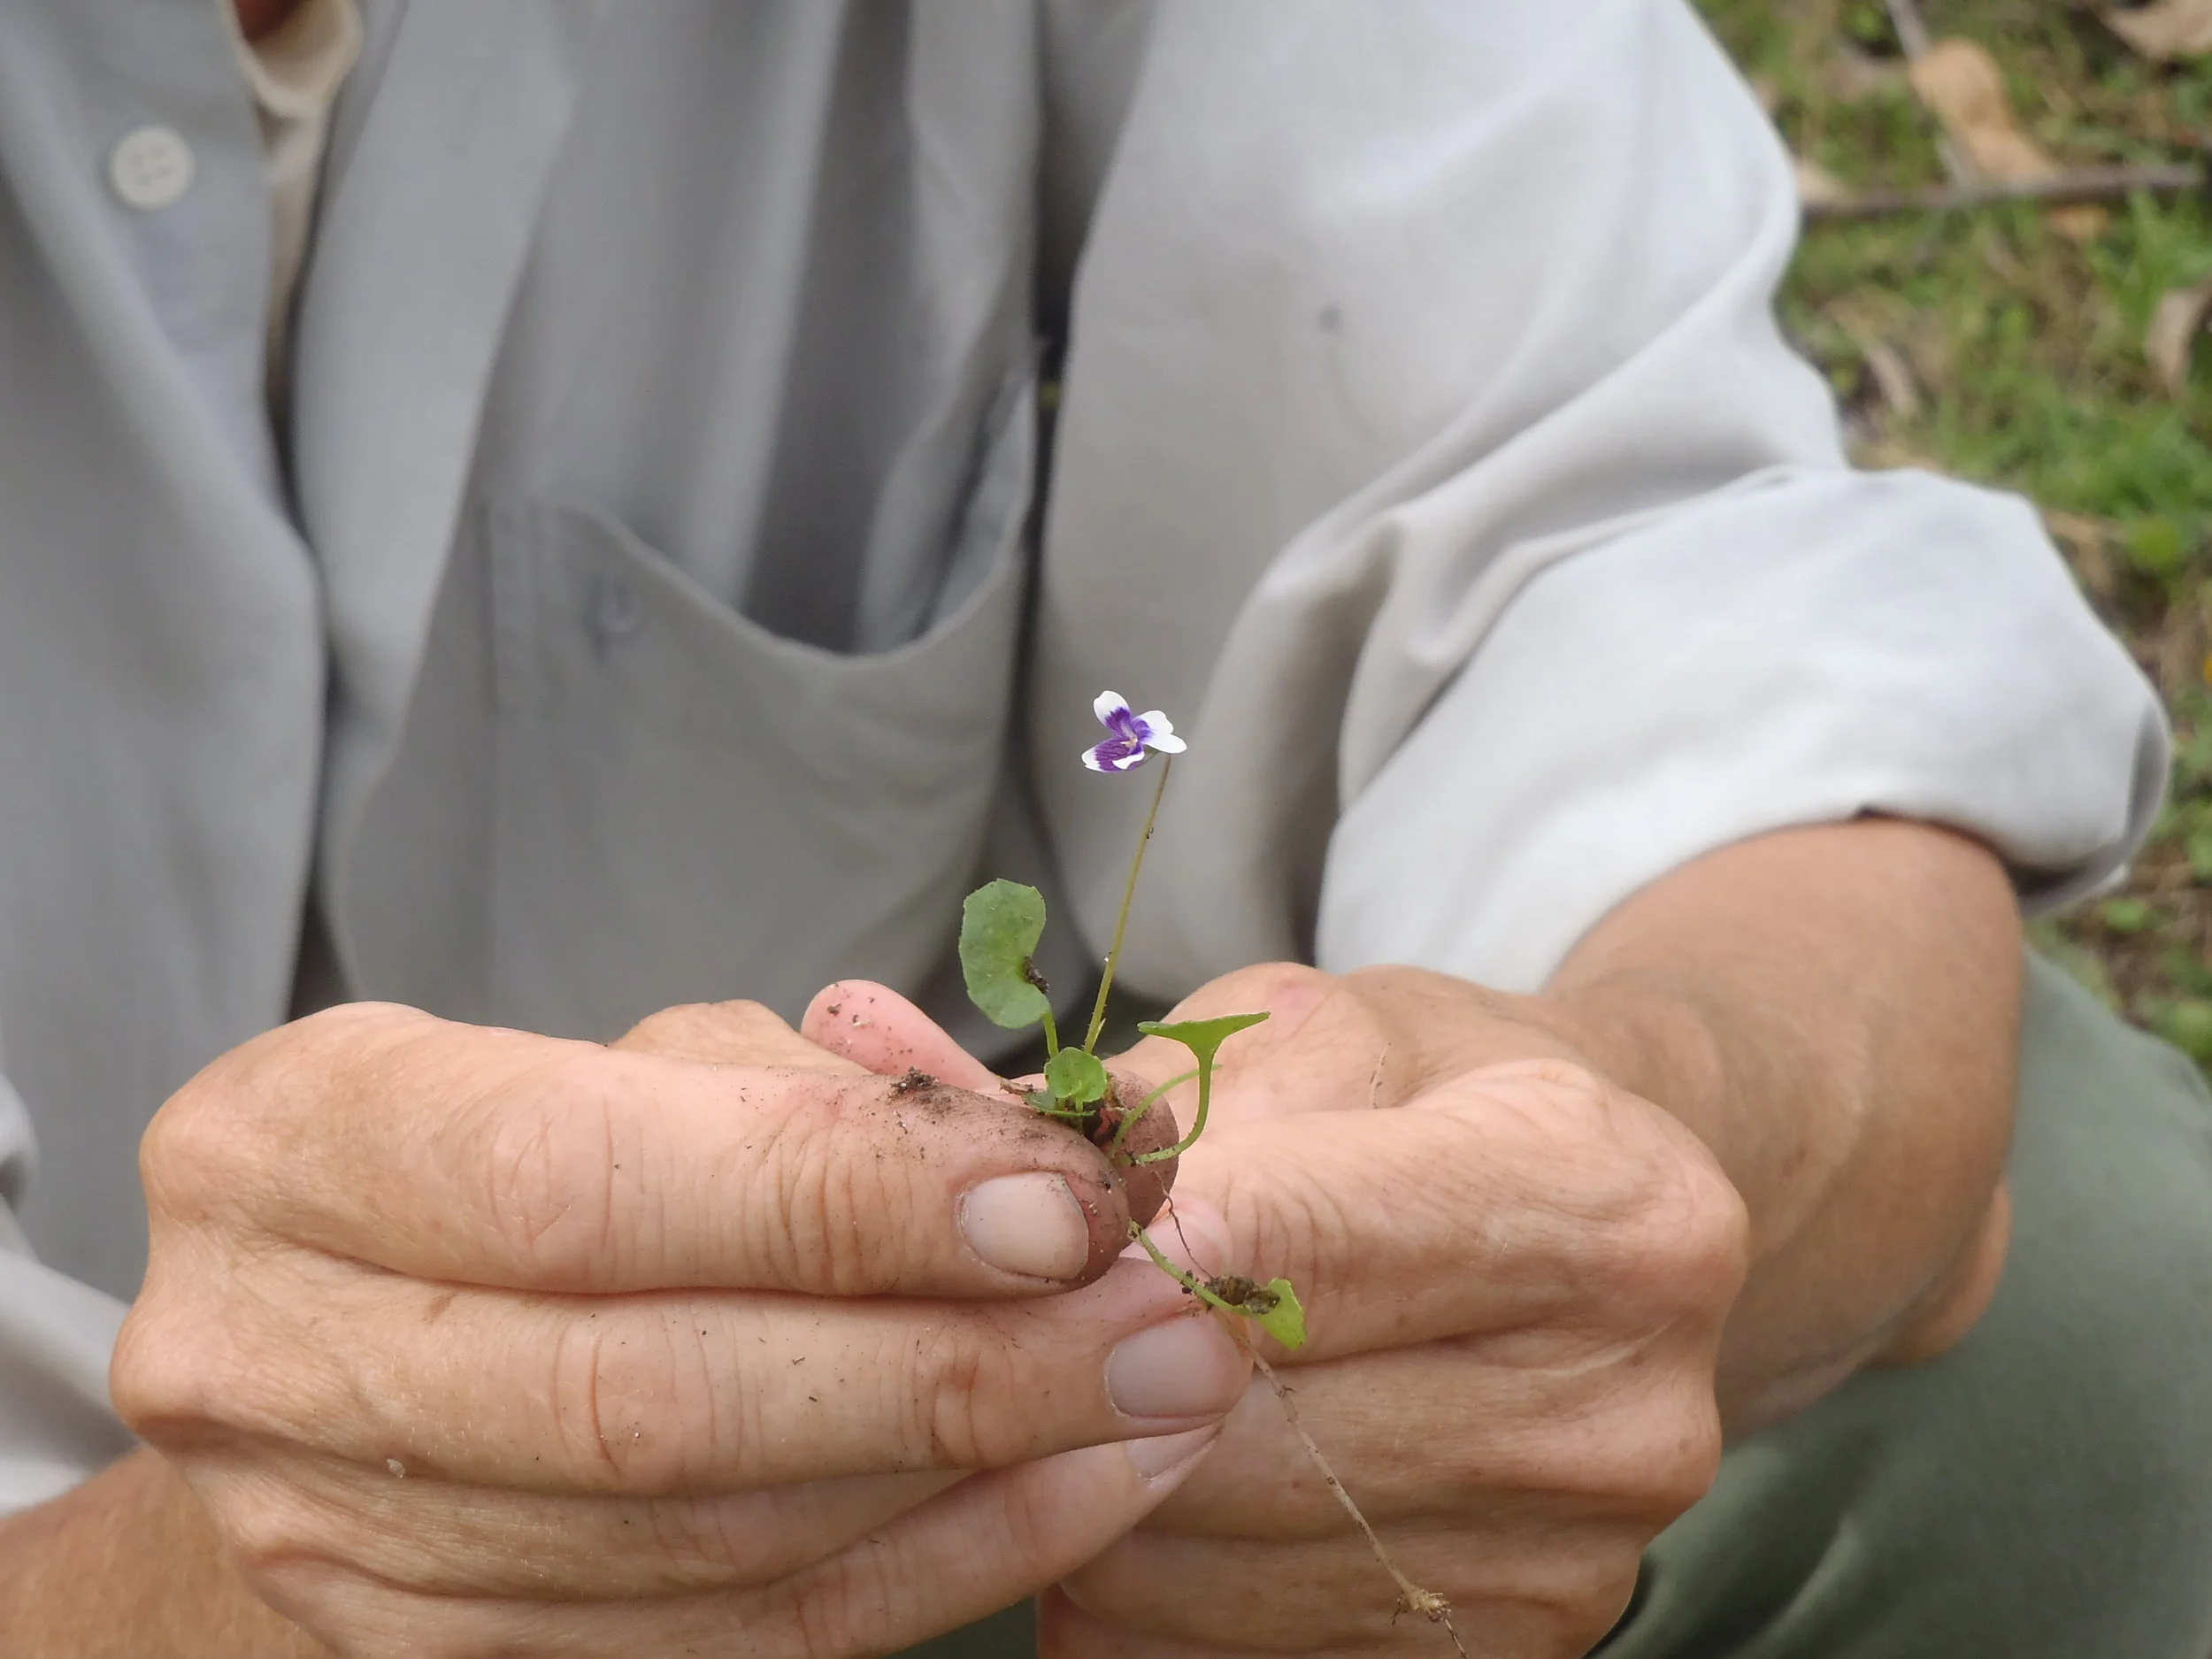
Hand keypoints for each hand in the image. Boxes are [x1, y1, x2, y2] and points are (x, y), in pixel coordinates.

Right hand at [112, 998, 1251, 1656]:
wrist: (339, 1332)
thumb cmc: (517, 1148)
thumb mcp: (619, 1064)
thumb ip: (805, 1101)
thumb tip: (1052, 1156)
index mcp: (289, 1145)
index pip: (576, 1181)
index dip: (837, 1197)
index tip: (1063, 1195)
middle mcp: (271, 1359)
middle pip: (645, 1398)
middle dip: (947, 1362)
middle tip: (1170, 1317)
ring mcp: (338, 1549)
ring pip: (706, 1546)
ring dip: (975, 1473)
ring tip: (1165, 1393)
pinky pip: (726, 1642)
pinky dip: (929, 1567)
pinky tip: (1081, 1489)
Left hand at [808, 966, 1748, 1656]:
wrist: (1598, 1232)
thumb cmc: (1430, 1103)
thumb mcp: (1310, 1034)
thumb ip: (1127, 1094)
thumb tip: (886, 1075)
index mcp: (1610, 1208)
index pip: (1320, 1245)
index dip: (1132, 1244)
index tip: (1010, 1230)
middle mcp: (1620, 1405)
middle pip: (1249, 1427)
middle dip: (1077, 1365)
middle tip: (980, 1308)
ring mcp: (1572, 1558)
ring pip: (1207, 1555)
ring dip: (1081, 1481)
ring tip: (1062, 1380)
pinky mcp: (1508, 1653)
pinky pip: (1226, 1648)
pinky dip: (1133, 1577)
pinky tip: (1127, 1481)